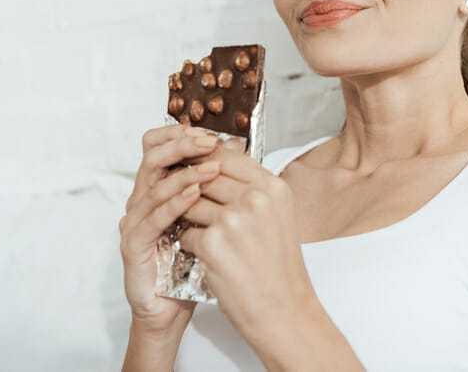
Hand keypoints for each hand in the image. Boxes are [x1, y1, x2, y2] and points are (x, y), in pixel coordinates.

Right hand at [119, 124, 222, 333]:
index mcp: (157, 189)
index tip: (211, 131)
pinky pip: (152, 219)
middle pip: (153, 158)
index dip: (180, 135)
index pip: (159, 148)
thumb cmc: (191, 263)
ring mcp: (134, 222)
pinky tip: (194, 196)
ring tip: (212, 168)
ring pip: (154, 186)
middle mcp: (141, 200)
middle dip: (182, 145)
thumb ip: (213, 187)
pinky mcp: (133, 245)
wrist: (172, 309)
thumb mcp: (208, 219)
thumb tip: (235, 150)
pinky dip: (174, 204)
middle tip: (210, 142)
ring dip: (185, 174)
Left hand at [179, 141, 318, 340]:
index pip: (227, 155)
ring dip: (189, 217)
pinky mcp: (213, 244)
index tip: (193, 166)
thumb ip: (252, 189)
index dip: (205, 159)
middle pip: (205, 176)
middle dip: (191, 187)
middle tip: (183, 197)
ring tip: (201, 232)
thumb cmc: (279, 269)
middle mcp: (255, 199)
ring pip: (190, 203)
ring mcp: (233, 220)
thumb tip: (219, 165)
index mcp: (272, 188)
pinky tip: (205, 256)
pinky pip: (185, 234)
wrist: (284, 312)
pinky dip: (189, 244)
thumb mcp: (277, 216)